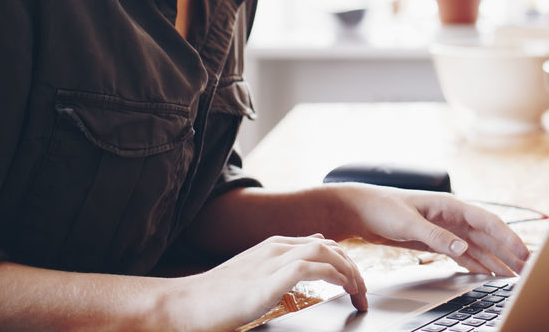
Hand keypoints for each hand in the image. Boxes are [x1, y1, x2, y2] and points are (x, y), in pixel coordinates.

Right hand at [163, 234, 367, 331]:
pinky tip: (342, 287)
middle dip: (353, 267)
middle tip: (363, 292)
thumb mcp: (252, 277)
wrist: (185, 304)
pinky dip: (333, 274)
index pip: (321, 244)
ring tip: (359, 292)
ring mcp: (272, 260)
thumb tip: (301, 262)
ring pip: (326, 252)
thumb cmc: (215, 297)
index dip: (343, 261)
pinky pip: (311, 267)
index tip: (355, 282)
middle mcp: (276, 247)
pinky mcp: (269, 279)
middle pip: (330, 246)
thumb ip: (277, 268)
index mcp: (272, 246)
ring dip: (349, 271)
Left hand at [330, 184, 529, 276]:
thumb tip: (464, 248)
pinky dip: (479, 264)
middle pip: (489, 236)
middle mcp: (453, 217)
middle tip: (528, 269)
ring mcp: (447, 229)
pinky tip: (490, 274)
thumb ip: (436, 236)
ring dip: (497, 260)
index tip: (523, 252)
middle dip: (509, 251)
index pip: (487, 222)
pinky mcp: (438, 241)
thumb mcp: (408, 222)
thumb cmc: (383, 208)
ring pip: (480, 246)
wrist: (362, 210)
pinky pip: (465, 254)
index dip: (507, 237)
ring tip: (515, 275)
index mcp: (450, 206)